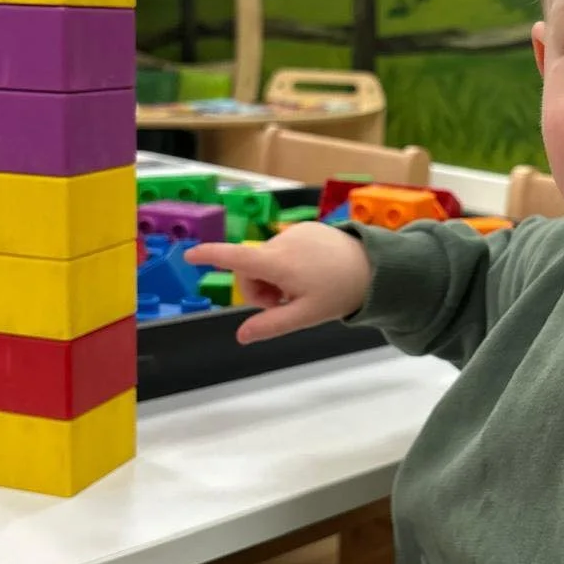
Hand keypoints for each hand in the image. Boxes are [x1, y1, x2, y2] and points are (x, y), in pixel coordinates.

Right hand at [185, 222, 372, 344]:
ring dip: (274, 277)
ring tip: (302, 288)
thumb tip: (241, 337)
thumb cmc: (339, 293)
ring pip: (266, 259)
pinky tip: (311, 272)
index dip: (210, 256)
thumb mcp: (305, 315)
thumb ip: (271, 325)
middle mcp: (282, 242)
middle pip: (250, 268)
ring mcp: (294, 232)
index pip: (236, 258)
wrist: (375, 266)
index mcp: (278, 263)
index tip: (189, 254)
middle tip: (283, 304)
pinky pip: (283, 248)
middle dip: (258, 288)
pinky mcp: (306, 227)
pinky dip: (287, 263)